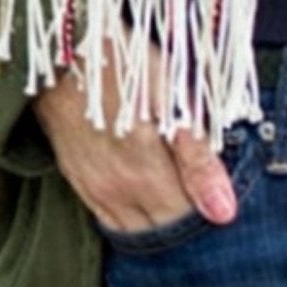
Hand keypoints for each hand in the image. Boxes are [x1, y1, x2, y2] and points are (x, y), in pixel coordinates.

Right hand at [32, 48, 238, 235]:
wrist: (62, 54)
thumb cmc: (127, 67)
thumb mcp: (172, 101)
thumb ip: (197, 159)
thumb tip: (224, 212)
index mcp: (145, 176)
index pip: (186, 222)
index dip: (209, 212)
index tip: (223, 195)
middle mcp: (117, 195)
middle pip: (161, 232)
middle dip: (185, 222)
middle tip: (204, 196)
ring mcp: (93, 191)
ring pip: (134, 232)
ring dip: (158, 224)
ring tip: (178, 196)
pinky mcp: (77, 182)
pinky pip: (108, 221)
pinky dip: (131, 219)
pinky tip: (145, 200)